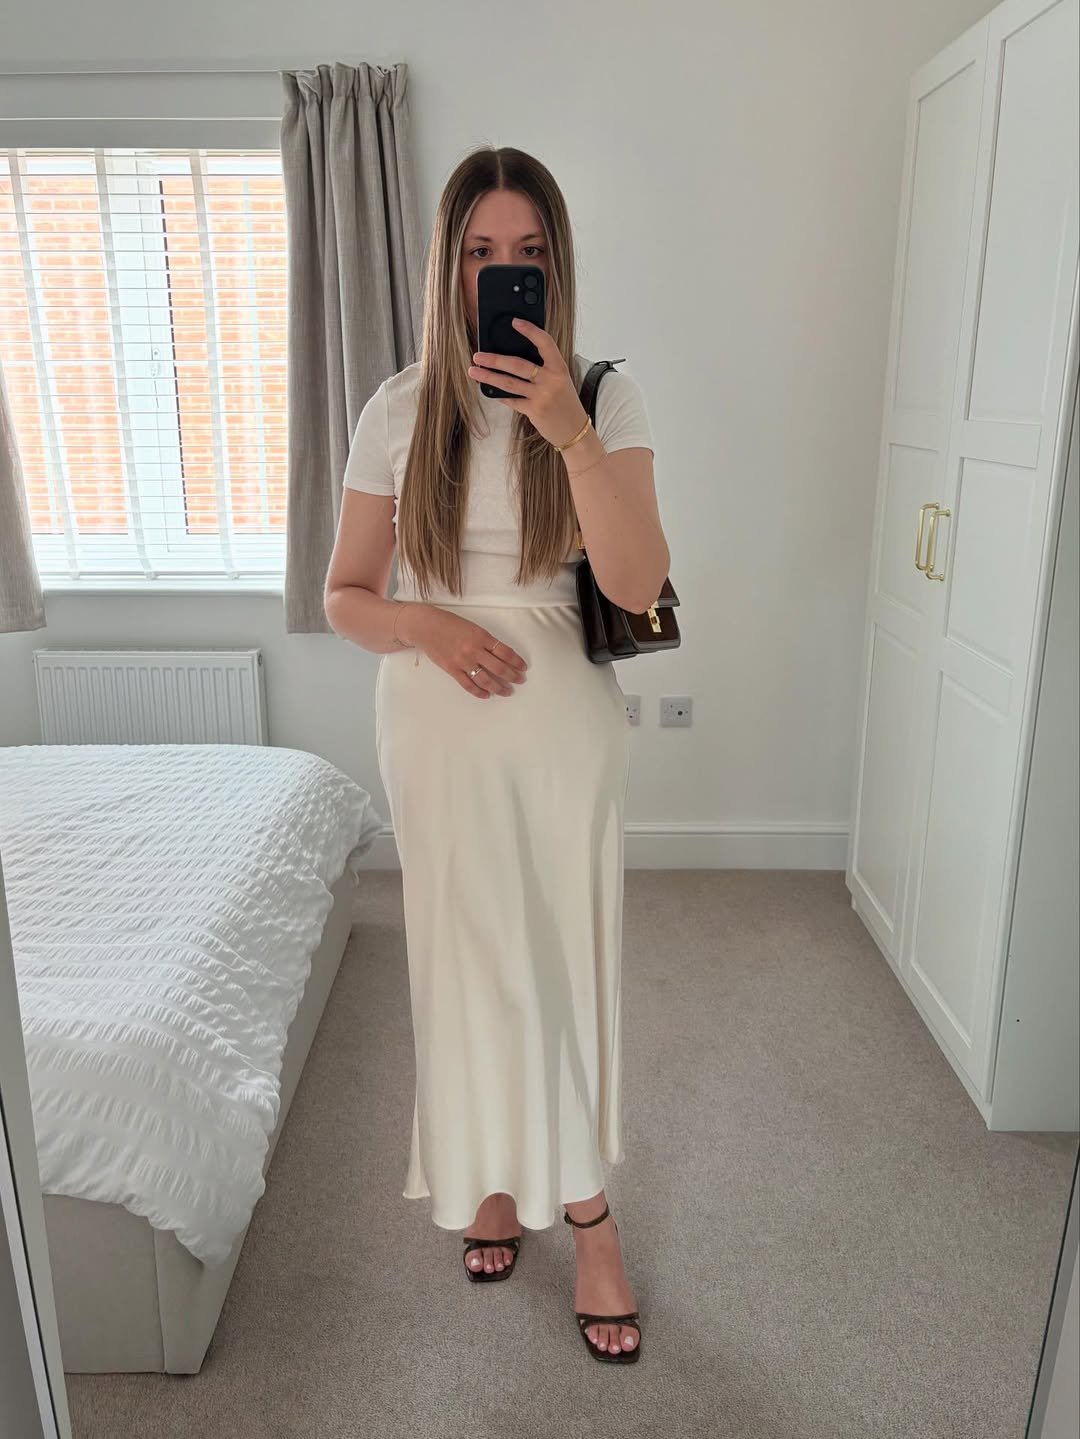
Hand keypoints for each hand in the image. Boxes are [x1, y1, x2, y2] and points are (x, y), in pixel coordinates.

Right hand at [410, 605, 528, 699]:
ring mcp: (463, 661)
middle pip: (499, 668)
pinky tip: (487, 695)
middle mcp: (474, 650)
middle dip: (512, 676)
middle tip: (520, 681)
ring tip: (507, 692)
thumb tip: (500, 655)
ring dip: (499, 688)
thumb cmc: (448, 623)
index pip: (506, 652)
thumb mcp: (472, 627)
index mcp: (482, 636)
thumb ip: (485, 641)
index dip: (517, 662)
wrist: (425, 626)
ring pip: (486, 680)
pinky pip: (468, 684)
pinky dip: (479, 692)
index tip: (523, 667)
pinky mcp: (452, 670)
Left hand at [468, 318, 587, 448]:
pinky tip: (490, 391)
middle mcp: (551, 380)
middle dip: (495, 359)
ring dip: (489, 376)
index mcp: (559, 368)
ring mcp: (542, 396)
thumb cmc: (566, 402)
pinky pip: (512, 400)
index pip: (545, 343)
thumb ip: (544, 368)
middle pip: (518, 365)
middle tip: (478, 356)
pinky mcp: (534, 411)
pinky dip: (500, 395)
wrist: (574, 430)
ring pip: (510, 383)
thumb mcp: (560, 380)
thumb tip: (516, 355)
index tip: (515, 322)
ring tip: (474, 371)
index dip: (530, 330)